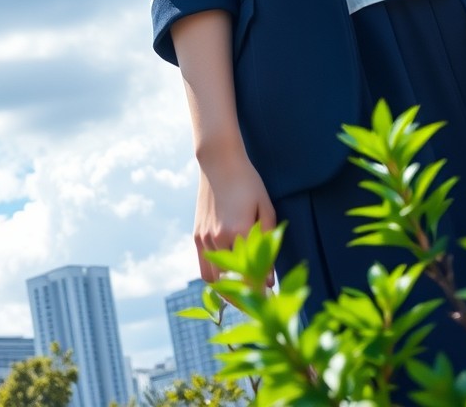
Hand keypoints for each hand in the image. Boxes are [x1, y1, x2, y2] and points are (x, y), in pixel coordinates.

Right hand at [194, 147, 277, 295]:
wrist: (219, 163)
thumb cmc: (248, 182)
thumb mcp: (265, 208)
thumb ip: (268, 243)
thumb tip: (269, 280)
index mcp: (238, 233)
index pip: (249, 277)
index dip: (259, 293)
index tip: (269, 301)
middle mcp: (218, 240)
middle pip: (230, 284)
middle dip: (244, 298)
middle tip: (258, 303)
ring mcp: (204, 240)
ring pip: (214, 281)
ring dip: (228, 292)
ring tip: (243, 295)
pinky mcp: (196, 236)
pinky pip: (204, 268)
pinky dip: (215, 279)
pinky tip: (228, 280)